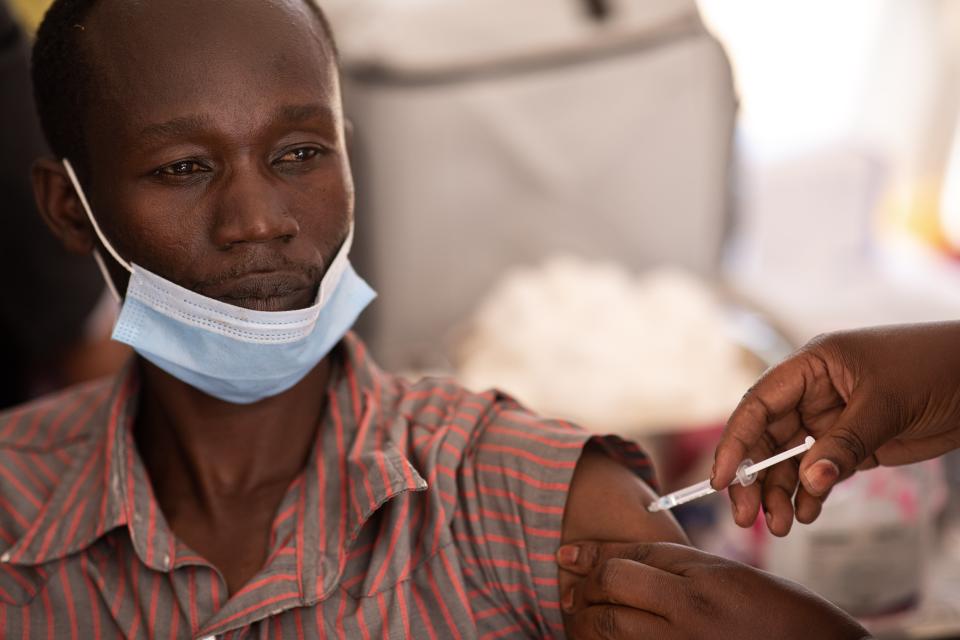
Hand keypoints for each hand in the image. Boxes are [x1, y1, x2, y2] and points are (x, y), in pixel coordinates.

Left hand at [557, 541, 867, 639]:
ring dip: (583, 621)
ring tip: (576, 615)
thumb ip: (678, 565)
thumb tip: (624, 561)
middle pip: (608, 594)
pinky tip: (603, 638)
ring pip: (608, 632)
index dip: (590, 555)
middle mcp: (686, 620)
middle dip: (580, 587)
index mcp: (700, 585)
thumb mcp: (732, 576)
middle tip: (569, 587)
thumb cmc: (786, 616)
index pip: (626, 561)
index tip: (566, 554)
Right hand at [713, 323, 959, 534]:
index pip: (758, 404)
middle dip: (754, 478)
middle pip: (766, 438)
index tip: (722, 479)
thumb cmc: (934, 367)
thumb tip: (809, 480)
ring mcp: (831, 420)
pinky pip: (820, 472)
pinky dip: (810, 495)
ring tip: (781, 526)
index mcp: (811, 367)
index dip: (735, 441)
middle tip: (747, 516)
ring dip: (781, 493)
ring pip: (790, 461)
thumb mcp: (886, 404)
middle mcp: (812, 393)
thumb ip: (845, 443)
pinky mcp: (853, 445)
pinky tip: (807, 514)